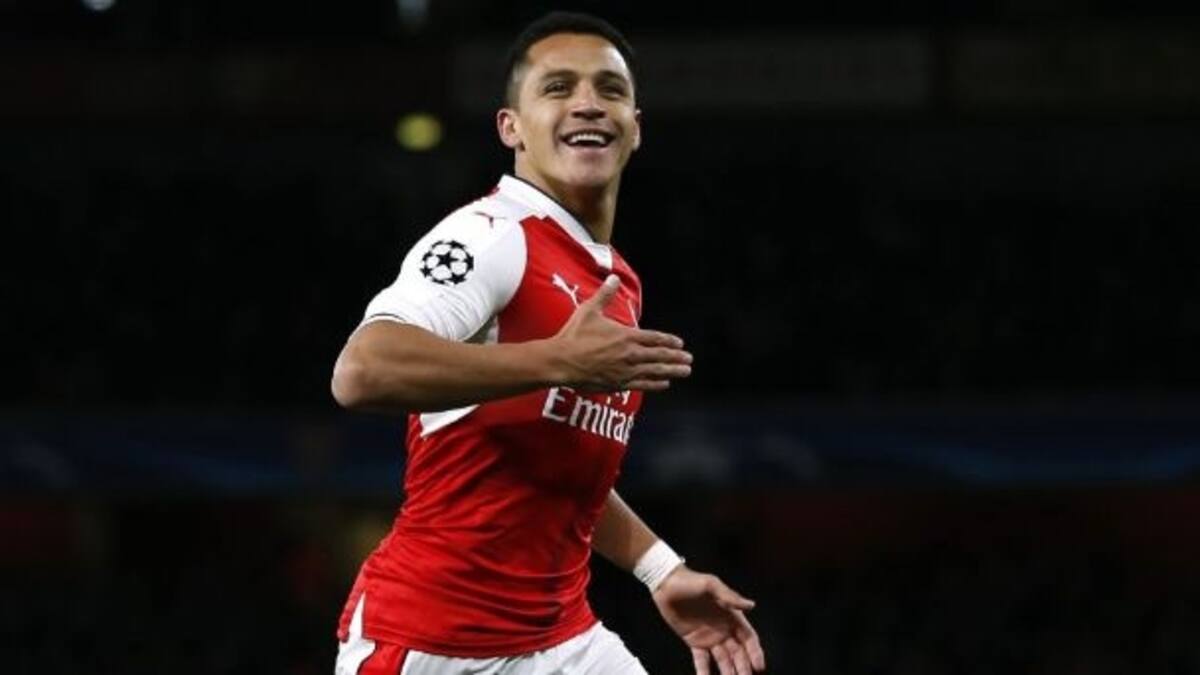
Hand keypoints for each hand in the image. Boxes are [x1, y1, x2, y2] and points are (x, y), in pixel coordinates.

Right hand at [553, 275, 691, 391]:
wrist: (561, 361)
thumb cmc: (574, 335)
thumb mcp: (589, 310)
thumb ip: (604, 295)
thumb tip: (613, 277)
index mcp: (626, 336)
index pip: (654, 337)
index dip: (669, 340)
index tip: (680, 343)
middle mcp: (630, 354)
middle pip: (660, 355)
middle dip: (676, 357)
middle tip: (689, 359)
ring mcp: (626, 371)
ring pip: (655, 371)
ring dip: (672, 371)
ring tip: (685, 371)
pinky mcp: (618, 384)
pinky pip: (643, 385)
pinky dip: (656, 384)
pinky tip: (665, 384)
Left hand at [653, 566, 765, 674]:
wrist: (665, 584)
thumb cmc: (690, 581)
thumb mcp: (711, 585)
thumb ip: (730, 597)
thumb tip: (751, 605)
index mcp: (732, 616)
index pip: (748, 638)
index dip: (754, 652)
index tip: (759, 667)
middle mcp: (724, 629)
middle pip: (738, 653)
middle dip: (743, 667)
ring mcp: (709, 638)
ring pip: (723, 660)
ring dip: (728, 672)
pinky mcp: (694, 642)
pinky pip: (702, 660)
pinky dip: (705, 671)